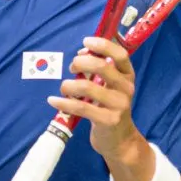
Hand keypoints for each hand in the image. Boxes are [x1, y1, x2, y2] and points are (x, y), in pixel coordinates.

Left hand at [51, 36, 141, 165]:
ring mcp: (119, 105)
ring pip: (87, 87)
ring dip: (69, 84)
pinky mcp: (108, 120)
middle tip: (72, 67)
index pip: (120, 54)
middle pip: (102, 67)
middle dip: (81, 63)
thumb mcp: (110, 86)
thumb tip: (82, 52)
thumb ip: (99, 69)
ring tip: (64, 87)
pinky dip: (63, 102)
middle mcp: (126, 88)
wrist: (120, 139)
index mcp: (128, 75)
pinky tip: (52, 100)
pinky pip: (80, 108)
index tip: (85, 41)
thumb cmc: (109, 107)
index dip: (102, 45)